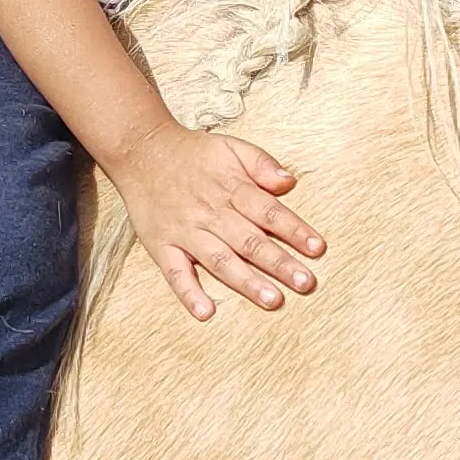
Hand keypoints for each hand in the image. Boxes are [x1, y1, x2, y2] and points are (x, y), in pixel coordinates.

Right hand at [111, 117, 324, 320]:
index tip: (317, 249)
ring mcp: (185, 232)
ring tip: (273, 300)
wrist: (141, 151)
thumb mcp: (232, 147)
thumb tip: (289, 183)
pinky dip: (189, 293)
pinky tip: (206, 312)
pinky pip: (175, 273)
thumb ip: (262, 164)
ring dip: (247, 282)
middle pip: (250, 241)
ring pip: (220, 260)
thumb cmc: (193, 153)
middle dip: (280, 263)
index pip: (269, 212)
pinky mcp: (162, 246)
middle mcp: (210, 213)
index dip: (295, 230)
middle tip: (306, 283)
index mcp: (231, 188)